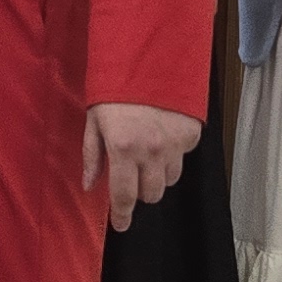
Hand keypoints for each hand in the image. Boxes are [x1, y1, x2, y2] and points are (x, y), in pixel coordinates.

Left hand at [83, 102, 201, 232]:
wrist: (149, 57)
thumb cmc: (114, 89)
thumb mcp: (94, 120)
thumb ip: (91, 156)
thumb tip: (90, 186)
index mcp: (123, 149)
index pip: (125, 196)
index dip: (123, 215)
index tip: (122, 224)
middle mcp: (152, 151)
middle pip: (151, 194)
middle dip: (140, 191)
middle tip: (132, 176)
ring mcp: (175, 144)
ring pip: (170, 179)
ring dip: (157, 174)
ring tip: (148, 153)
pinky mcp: (191, 134)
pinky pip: (183, 157)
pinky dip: (173, 154)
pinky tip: (162, 135)